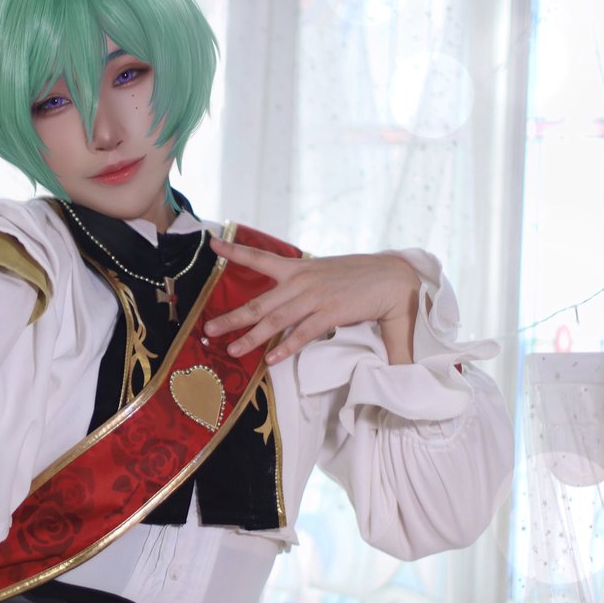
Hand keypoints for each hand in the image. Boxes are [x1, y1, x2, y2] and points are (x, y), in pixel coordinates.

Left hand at [203, 238, 419, 363]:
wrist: (396, 278)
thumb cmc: (361, 279)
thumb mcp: (327, 276)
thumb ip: (307, 294)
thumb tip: (295, 306)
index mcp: (299, 269)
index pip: (260, 257)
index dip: (234, 250)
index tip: (212, 243)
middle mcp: (301, 282)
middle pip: (259, 303)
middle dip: (231, 317)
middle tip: (207, 329)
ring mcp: (315, 297)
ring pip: (275, 320)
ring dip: (251, 337)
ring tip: (231, 350)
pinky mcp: (332, 312)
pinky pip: (303, 333)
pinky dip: (286, 347)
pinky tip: (270, 360)